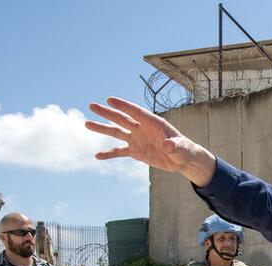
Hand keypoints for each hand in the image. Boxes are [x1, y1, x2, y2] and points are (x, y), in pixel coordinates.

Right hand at [86, 97, 216, 186]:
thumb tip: (168, 145)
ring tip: (87, 124)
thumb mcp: (181, 148)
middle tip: (92, 105)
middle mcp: (142, 129)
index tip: (110, 100)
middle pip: (122, 119)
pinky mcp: (136, 151)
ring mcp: (137, 139)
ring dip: (103, 128)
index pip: (136, 112)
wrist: (183, 159)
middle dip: (107, 113)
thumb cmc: (184, 150)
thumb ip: (174, 146)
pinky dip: (110, 154)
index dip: (124, 106)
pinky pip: (120, 152)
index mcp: (154, 123)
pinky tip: (98, 156)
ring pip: (117, 132)